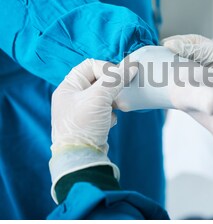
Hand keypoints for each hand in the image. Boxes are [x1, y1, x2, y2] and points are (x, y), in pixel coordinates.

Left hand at [49, 59, 134, 202]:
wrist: (81, 158)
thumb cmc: (84, 125)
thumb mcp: (99, 98)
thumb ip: (115, 80)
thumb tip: (132, 65)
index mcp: (68, 86)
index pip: (90, 65)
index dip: (107, 68)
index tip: (118, 79)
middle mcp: (72, 96)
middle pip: (99, 80)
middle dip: (112, 86)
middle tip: (120, 93)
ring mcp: (81, 110)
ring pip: (104, 95)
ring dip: (113, 100)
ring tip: (115, 108)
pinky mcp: (91, 122)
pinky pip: (105, 110)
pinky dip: (111, 113)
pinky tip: (109, 122)